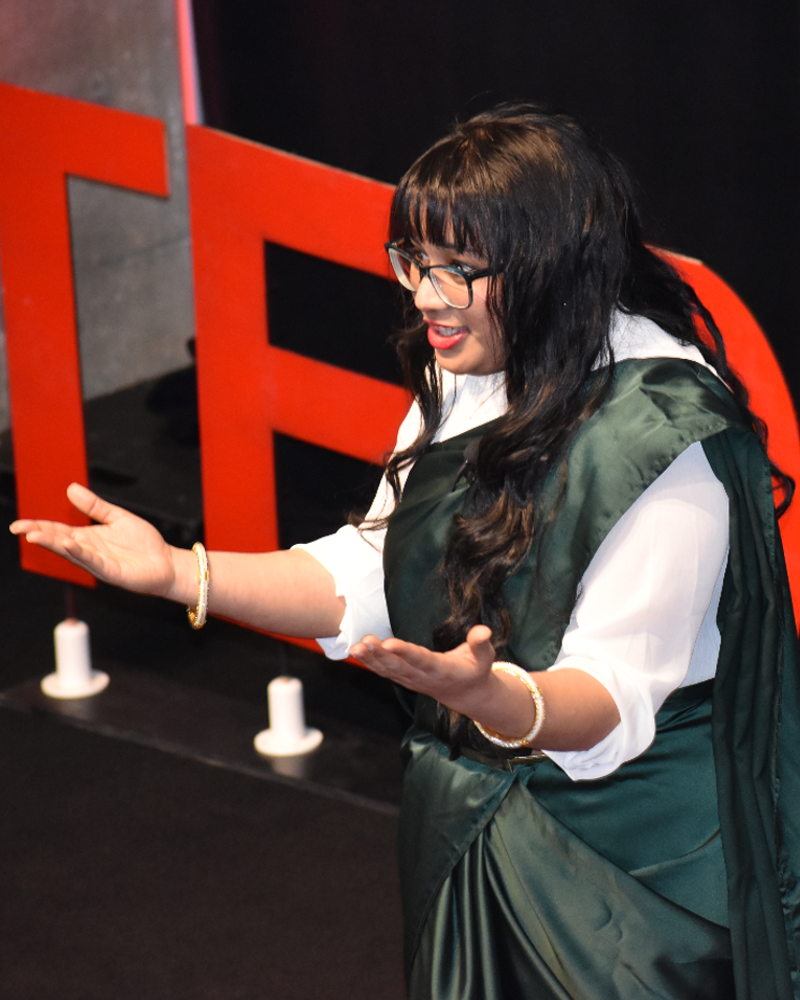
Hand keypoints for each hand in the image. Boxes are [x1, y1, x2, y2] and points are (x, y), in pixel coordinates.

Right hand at [9, 482, 176, 596]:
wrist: (167, 563)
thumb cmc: (144, 543)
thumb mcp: (117, 517)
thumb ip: (95, 506)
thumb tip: (71, 488)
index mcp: (88, 538)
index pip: (58, 531)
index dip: (39, 526)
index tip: (19, 524)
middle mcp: (89, 551)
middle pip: (59, 542)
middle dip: (39, 535)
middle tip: (18, 528)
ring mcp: (98, 563)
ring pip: (71, 553)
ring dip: (53, 544)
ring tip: (34, 535)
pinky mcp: (111, 572)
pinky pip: (92, 561)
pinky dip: (79, 553)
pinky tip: (68, 544)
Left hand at [350, 625, 496, 716]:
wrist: (467, 695)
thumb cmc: (475, 670)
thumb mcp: (485, 658)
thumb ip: (481, 644)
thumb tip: (483, 630)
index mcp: (443, 671)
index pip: (421, 660)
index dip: (405, 653)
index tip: (390, 643)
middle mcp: (424, 678)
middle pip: (399, 667)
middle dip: (381, 656)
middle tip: (366, 642)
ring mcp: (411, 680)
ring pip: (388, 671)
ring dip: (371, 659)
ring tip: (356, 647)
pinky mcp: (404, 679)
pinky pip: (384, 672)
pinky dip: (370, 663)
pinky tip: (356, 651)